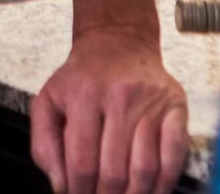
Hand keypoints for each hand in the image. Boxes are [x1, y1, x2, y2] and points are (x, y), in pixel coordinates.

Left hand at [30, 27, 189, 193]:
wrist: (118, 41)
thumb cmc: (82, 78)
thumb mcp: (49, 101)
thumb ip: (44, 145)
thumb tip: (60, 187)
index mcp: (83, 95)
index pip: (82, 164)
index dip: (79, 193)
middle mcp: (119, 95)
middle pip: (114, 172)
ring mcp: (150, 100)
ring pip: (144, 169)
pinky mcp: (175, 104)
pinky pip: (174, 154)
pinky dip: (165, 183)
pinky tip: (153, 191)